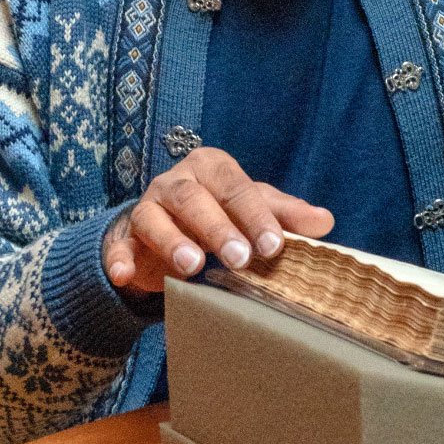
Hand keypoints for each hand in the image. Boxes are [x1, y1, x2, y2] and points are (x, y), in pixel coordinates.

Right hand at [102, 149, 333, 295]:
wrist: (172, 229)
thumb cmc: (223, 214)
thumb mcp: (255, 211)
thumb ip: (286, 215)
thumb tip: (325, 222)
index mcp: (212, 168)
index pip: (236, 187)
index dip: (255, 216)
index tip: (274, 246)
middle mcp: (176, 181)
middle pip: (193, 198)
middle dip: (217, 228)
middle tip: (240, 259)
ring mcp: (146, 206)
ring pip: (153, 217)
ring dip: (171, 241)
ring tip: (192, 266)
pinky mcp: (124, 235)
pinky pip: (118, 244)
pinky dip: (119, 258)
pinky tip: (125, 275)